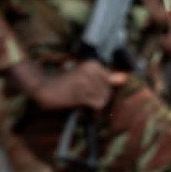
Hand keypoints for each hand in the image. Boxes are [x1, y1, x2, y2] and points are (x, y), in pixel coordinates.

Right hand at [11, 59, 127, 111]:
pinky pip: (97, 104)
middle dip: (98, 96)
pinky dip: (91, 107)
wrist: (44, 87)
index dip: (101, 88)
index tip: (87, 88)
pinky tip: (80, 103)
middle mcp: (91, 70)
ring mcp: (86, 81)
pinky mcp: (81, 92)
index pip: (111, 81)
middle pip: (109, 90)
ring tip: (79, 97)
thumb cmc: (66, 82)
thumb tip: (126, 77)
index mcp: (93, 64)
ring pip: (104, 98)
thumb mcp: (87, 76)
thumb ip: (108, 77)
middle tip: (82, 93)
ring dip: (93, 102)